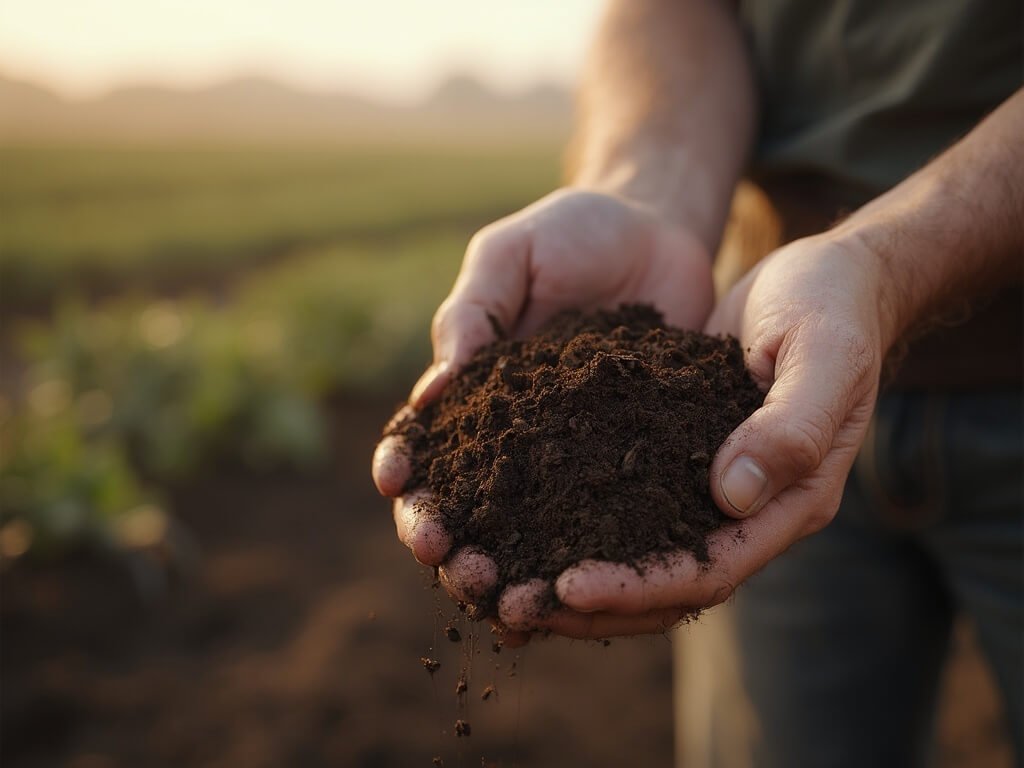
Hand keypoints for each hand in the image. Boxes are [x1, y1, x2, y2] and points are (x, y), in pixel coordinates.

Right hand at [372, 187, 714, 639]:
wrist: (658, 231)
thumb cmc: (571, 234)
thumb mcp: (510, 256)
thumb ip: (473, 313)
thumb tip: (432, 393)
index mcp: (472, 391)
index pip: (423, 445)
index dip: (404, 470)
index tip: (395, 483)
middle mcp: (514, 437)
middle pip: (466, 505)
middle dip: (446, 539)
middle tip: (449, 561)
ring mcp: (571, 456)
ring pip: (527, 532)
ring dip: (507, 570)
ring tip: (505, 598)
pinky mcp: (629, 463)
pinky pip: (605, 521)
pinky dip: (587, 563)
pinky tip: (582, 597)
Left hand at [548, 232, 889, 634]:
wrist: (829, 281)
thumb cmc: (834, 310)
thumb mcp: (824, 357)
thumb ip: (791, 426)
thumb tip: (731, 494)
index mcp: (792, 501)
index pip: (709, 571)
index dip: (639, 587)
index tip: (568, 587)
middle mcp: (750, 510)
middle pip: (665, 586)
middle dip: (592, 603)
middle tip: (513, 605)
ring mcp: (714, 487)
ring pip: (639, 555)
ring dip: (573, 574)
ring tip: (503, 581)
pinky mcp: (681, 455)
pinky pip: (627, 503)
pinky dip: (578, 520)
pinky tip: (521, 518)